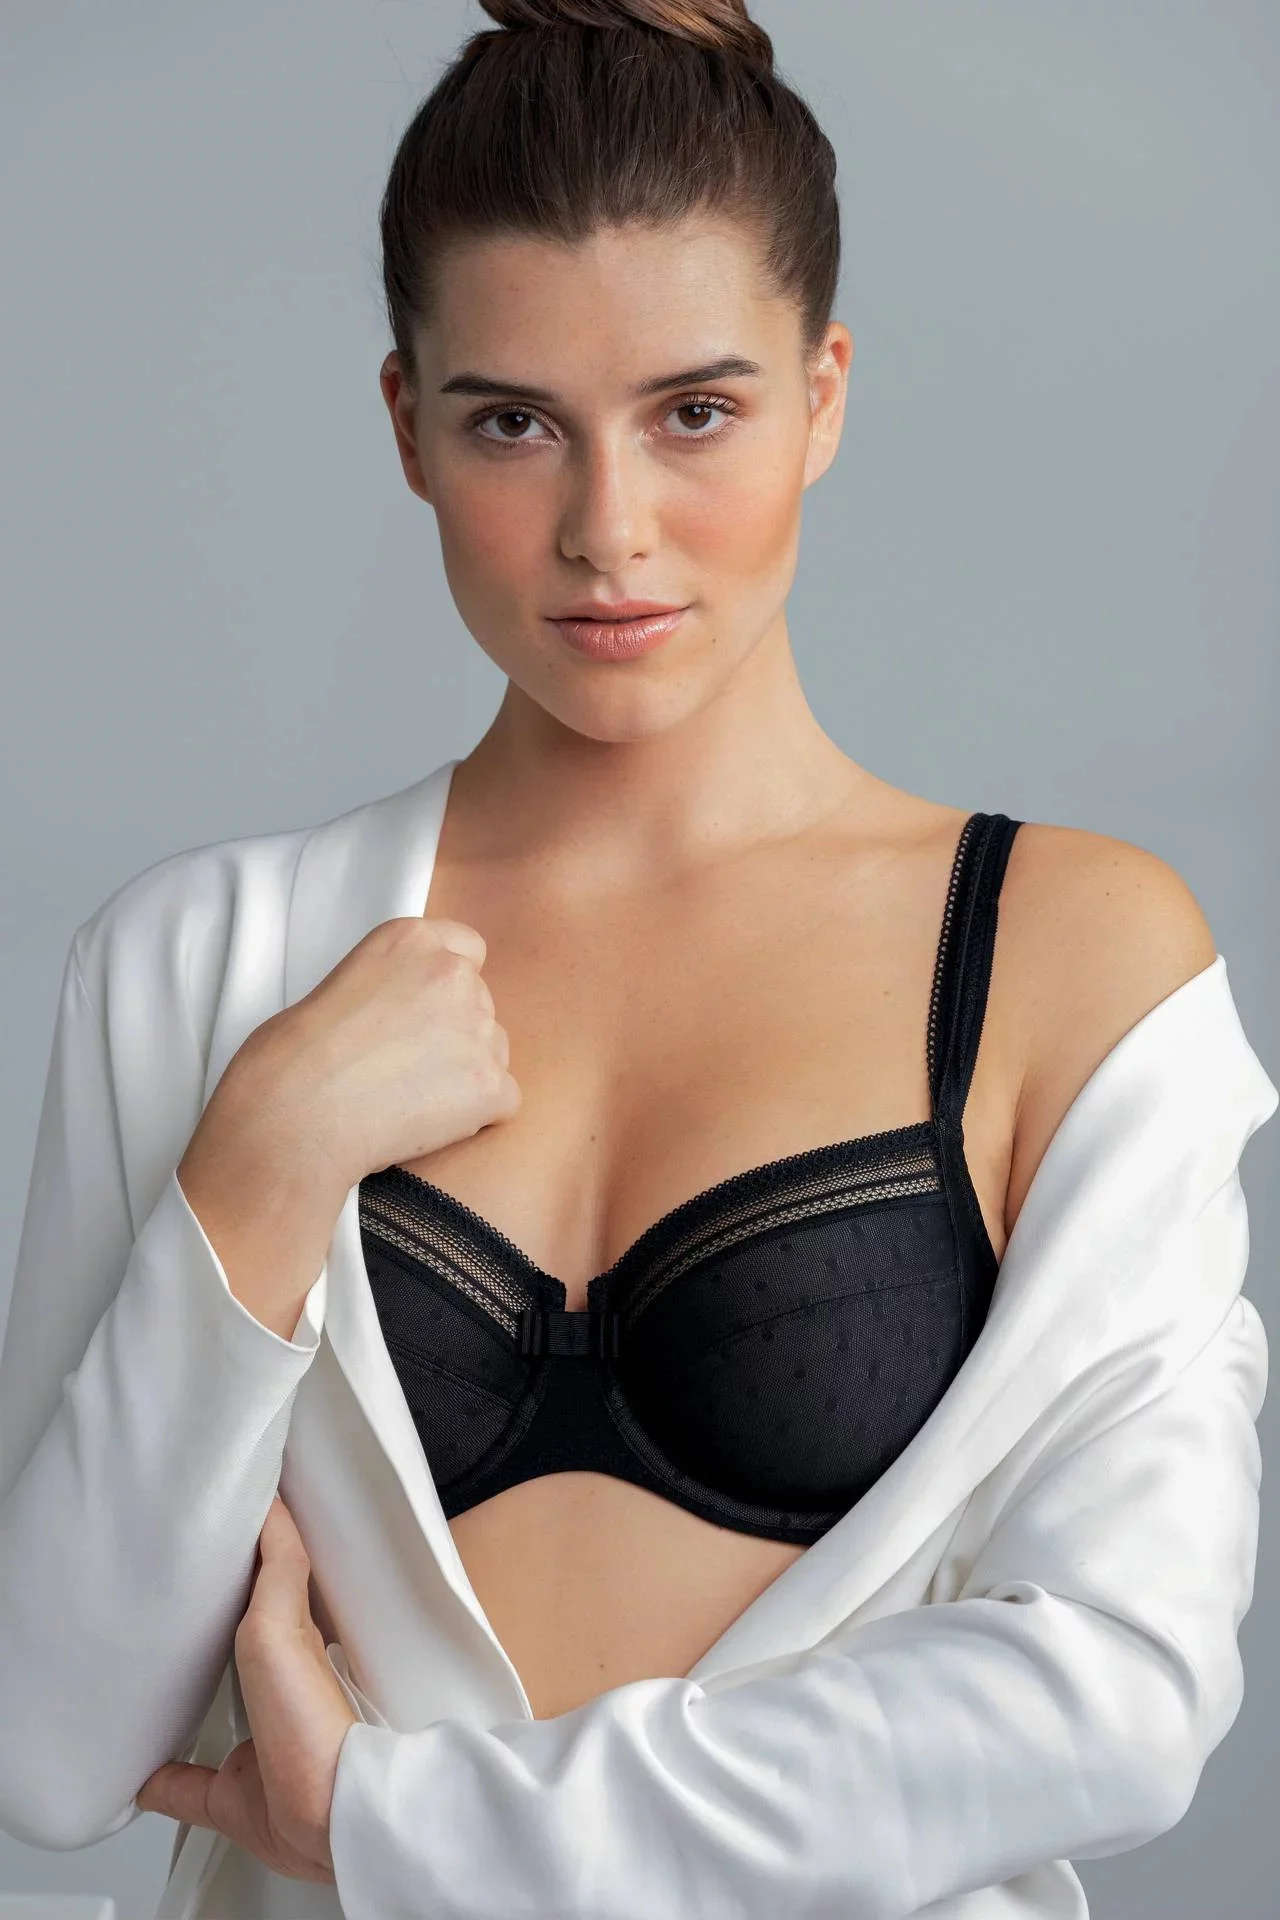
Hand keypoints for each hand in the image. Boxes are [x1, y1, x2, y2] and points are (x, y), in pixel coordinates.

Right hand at [135, 1494, 358, 1884]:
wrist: (327, 1818)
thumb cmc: (312, 1723)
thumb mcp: (282, 1624)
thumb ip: (278, 1568)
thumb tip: (271, 1506)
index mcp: (290, 1645)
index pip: (269, 1587)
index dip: (248, 1559)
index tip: (219, 1532)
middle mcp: (277, 1691)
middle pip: (240, 1646)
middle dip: (215, 1624)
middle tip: (178, 1598)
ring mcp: (257, 1744)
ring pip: (216, 1710)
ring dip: (190, 1694)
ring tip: (159, 1672)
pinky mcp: (235, 1795)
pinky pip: (186, 1785)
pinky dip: (161, 1779)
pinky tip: (141, 1775)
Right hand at [224, 913, 522, 1194]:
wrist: (295, 1113)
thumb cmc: (296, 1058)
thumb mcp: (345, 982)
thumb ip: (396, 983)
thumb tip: (413, 1015)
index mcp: (413, 940)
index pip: (467, 948)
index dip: (446, 986)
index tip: (425, 1011)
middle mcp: (454, 974)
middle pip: (481, 1004)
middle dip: (454, 1034)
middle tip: (403, 1065)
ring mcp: (478, 1028)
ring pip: (494, 1052)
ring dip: (465, 1074)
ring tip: (405, 1096)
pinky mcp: (490, 1082)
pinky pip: (503, 1101)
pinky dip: (475, 1117)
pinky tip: (426, 1122)